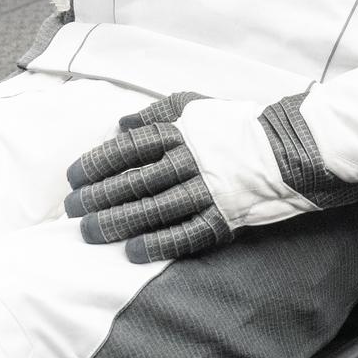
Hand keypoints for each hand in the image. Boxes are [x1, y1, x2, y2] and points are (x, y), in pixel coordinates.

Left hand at [64, 91, 357, 262]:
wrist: (287, 148)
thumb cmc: (236, 125)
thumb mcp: (196, 105)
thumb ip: (158, 112)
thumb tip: (121, 123)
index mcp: (180, 131)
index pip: (128, 148)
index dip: (97, 162)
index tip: (73, 176)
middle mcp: (188, 160)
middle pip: (134, 181)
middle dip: (97, 196)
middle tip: (70, 209)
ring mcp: (205, 191)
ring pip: (153, 209)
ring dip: (117, 222)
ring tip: (89, 232)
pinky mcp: (222, 217)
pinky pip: (185, 233)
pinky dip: (157, 243)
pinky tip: (132, 252)